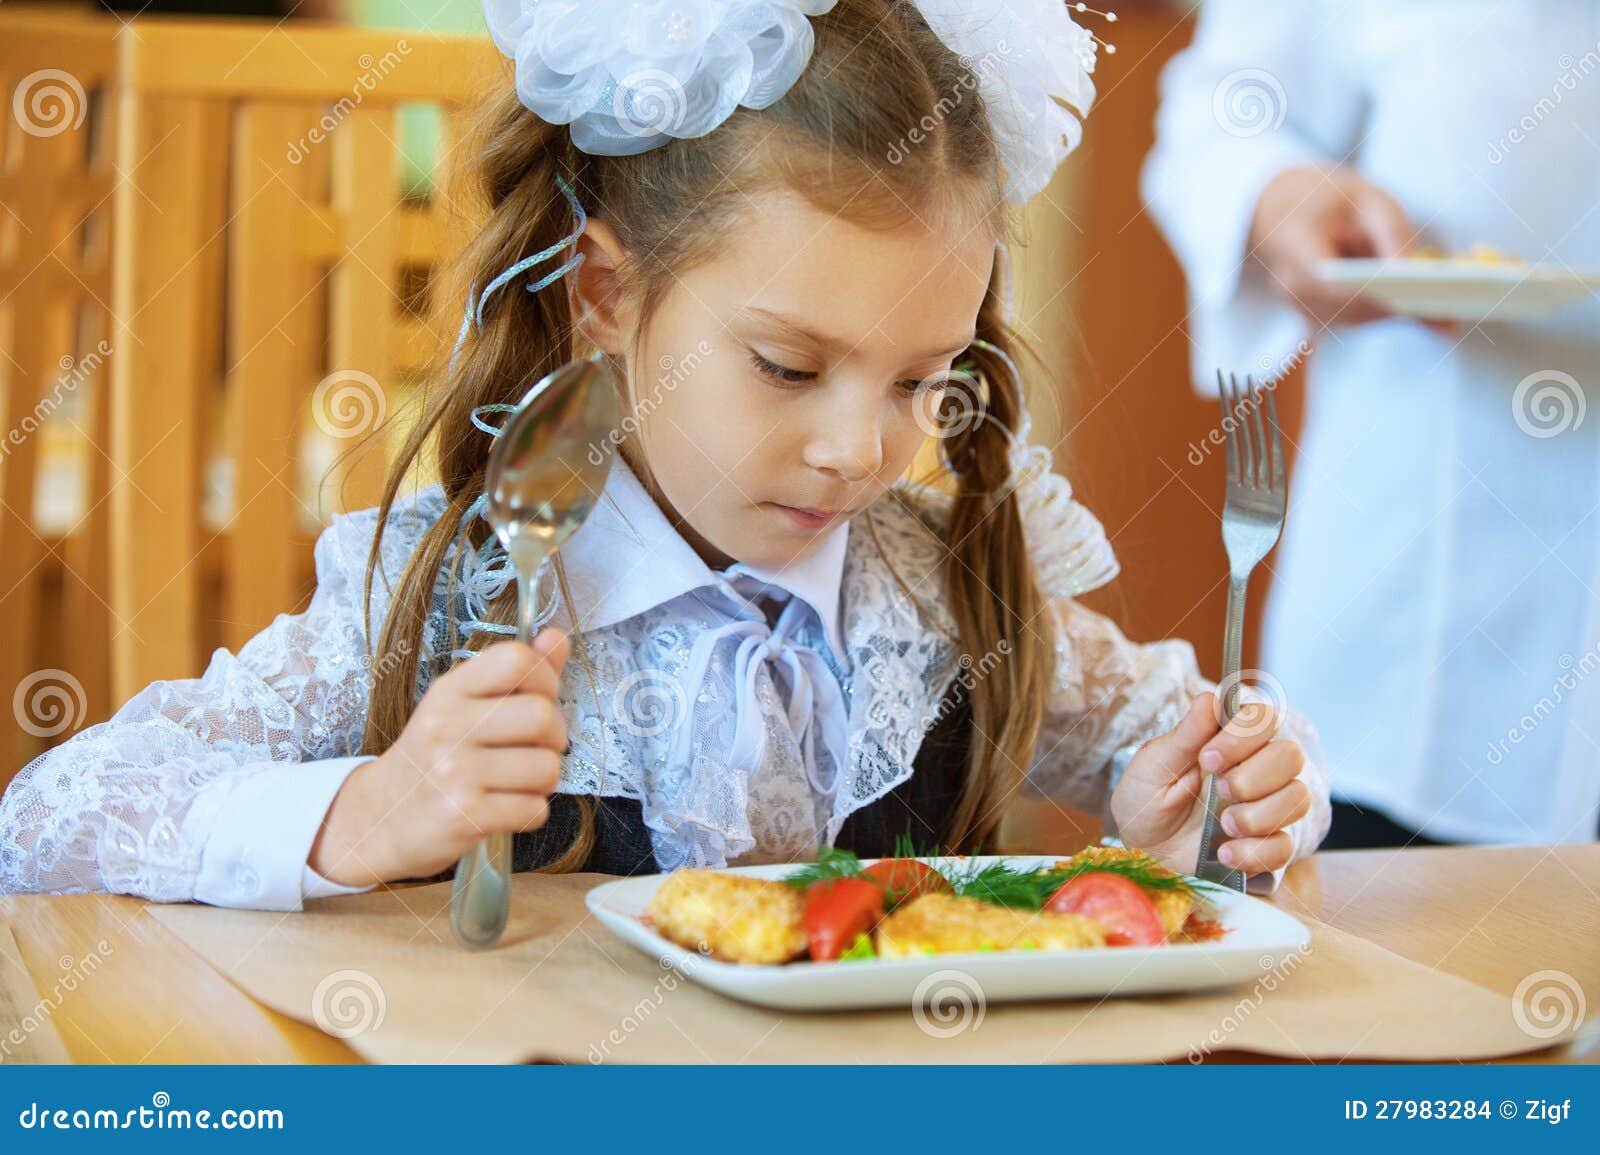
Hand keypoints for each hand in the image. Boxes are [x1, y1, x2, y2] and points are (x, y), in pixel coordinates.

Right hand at [309, 629, 571, 886]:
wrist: (382, 817)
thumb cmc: (434, 756)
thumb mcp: (463, 705)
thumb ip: (516, 674)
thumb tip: (557, 637)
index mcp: (450, 691)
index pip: (516, 660)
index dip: (547, 678)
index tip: (542, 698)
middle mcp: (448, 726)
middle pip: (542, 715)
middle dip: (555, 736)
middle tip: (538, 748)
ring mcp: (454, 772)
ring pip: (546, 768)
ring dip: (544, 781)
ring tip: (519, 781)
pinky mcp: (464, 815)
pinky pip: (534, 810)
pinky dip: (530, 813)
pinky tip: (506, 808)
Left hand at [1108, 692, 1311, 877]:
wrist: (1142, 850)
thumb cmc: (1147, 800)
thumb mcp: (1154, 766)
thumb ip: (1184, 736)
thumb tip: (1209, 699)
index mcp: (1229, 742)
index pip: (1263, 719)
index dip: (1245, 734)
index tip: (1208, 758)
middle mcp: (1256, 770)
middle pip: (1290, 755)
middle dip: (1256, 775)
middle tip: (1221, 789)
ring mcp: (1266, 808)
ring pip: (1296, 799)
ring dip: (1260, 814)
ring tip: (1223, 825)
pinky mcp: (1266, 846)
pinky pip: (1285, 846)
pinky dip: (1257, 852)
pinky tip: (1225, 854)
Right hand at [1250, 164, 1450, 333]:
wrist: (1283, 210)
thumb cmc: (1330, 199)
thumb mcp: (1366, 198)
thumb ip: (1392, 232)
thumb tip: (1420, 274)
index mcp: (1294, 243)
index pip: (1329, 279)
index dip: (1371, 292)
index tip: (1414, 298)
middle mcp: (1290, 283)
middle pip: (1348, 306)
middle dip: (1398, 307)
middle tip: (1448, 315)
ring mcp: (1299, 304)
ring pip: (1354, 319)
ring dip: (1394, 311)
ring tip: (1439, 309)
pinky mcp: (1313, 315)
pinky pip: (1353, 319)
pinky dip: (1384, 310)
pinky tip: (1414, 302)